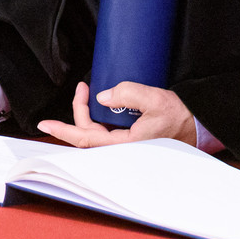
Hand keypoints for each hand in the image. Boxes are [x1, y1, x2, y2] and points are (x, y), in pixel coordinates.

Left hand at [37, 81, 196, 147]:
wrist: (195, 126)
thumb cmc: (178, 118)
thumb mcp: (155, 100)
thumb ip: (129, 94)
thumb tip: (103, 97)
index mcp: (126, 145)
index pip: (86, 139)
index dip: (64, 130)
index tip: (44, 123)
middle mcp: (121, 149)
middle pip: (87, 134)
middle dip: (79, 112)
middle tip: (82, 89)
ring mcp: (123, 146)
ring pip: (94, 133)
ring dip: (86, 114)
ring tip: (88, 91)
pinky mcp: (127, 141)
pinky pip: (104, 132)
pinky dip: (96, 118)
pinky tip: (100, 104)